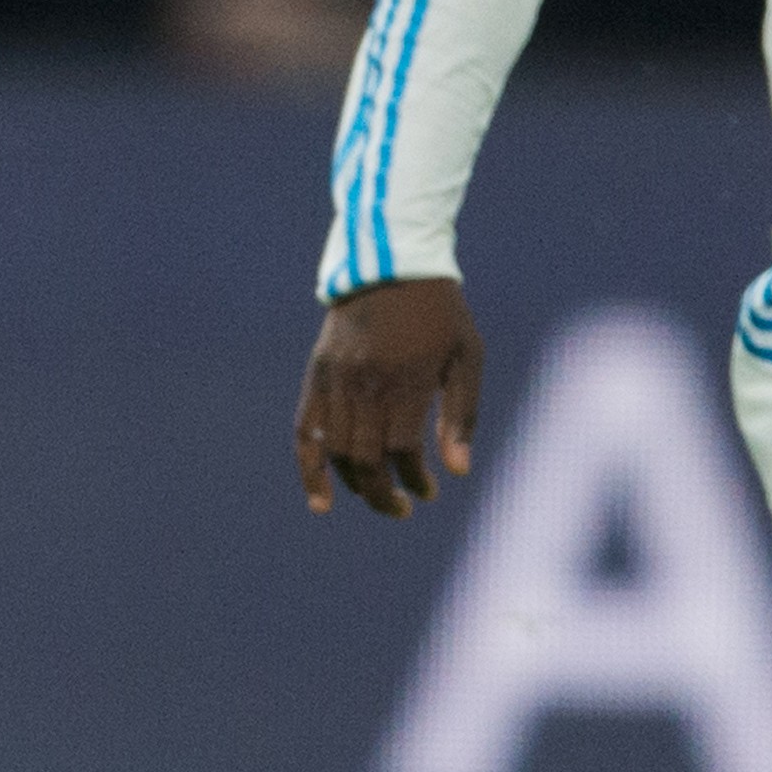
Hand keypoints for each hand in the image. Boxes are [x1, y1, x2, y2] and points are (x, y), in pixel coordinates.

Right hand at [296, 278, 486, 517]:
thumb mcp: (466, 356)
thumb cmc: (440, 313)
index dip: (416, 480)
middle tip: (402, 509)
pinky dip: (309, 470)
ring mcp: (337, 379)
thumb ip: (462, 414)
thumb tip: (458, 472)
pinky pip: (305, 432)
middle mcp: (368, 383)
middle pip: (367, 460)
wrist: (390, 261)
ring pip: (339, 452)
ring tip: (376, 497)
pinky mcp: (317, 374)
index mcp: (408, 380)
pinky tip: (321, 503)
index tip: (429, 492)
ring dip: (356, 486)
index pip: (404, 452)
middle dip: (384, 495)